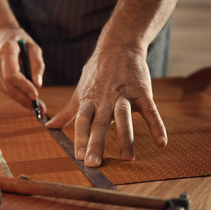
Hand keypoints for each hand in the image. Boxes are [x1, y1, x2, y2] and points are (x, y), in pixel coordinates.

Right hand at [0, 27, 45, 111]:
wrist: (0, 35)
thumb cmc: (20, 40)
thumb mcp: (34, 47)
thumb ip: (37, 64)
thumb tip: (38, 84)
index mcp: (5, 50)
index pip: (11, 74)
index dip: (23, 86)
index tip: (35, 95)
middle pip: (8, 86)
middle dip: (24, 98)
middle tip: (40, 109)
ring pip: (6, 90)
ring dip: (22, 100)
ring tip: (37, 108)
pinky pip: (5, 88)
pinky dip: (16, 95)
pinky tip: (27, 100)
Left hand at [46, 45, 166, 166]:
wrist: (118, 47)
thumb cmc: (96, 72)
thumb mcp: (79, 91)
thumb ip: (67, 112)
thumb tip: (48, 126)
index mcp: (89, 100)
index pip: (82, 121)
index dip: (80, 138)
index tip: (78, 157)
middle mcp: (104, 99)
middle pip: (99, 123)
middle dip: (96, 143)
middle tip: (93, 163)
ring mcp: (124, 95)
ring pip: (124, 117)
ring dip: (125, 137)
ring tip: (127, 158)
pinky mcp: (142, 92)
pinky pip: (150, 110)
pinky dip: (157, 125)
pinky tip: (161, 142)